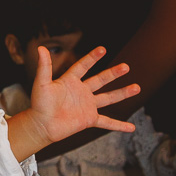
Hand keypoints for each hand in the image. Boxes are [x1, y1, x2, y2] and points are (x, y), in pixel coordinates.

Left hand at [21, 46, 138, 147]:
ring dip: (122, 93)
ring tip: (137, 87)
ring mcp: (87, 106)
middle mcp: (81, 92)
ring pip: (108, 98)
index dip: (92, 58)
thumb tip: (41, 47)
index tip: (102, 49)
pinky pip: (107, 122)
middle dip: (113, 73)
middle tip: (126, 67)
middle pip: (100, 80)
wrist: (41, 125)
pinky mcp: (89, 119)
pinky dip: (119, 125)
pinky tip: (132, 128)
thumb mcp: (42, 83)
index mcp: (70, 81)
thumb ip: (44, 66)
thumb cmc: (39, 104)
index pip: (83, 66)